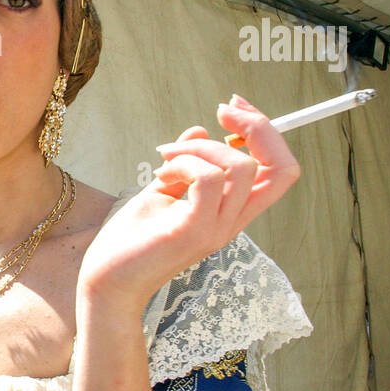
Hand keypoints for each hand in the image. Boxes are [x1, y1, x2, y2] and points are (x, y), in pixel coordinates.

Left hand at [77, 95, 299, 311]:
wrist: (107, 283)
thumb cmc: (132, 241)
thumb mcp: (162, 192)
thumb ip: (185, 164)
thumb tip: (200, 130)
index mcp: (232, 211)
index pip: (280, 169)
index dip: (266, 131)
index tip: (234, 107)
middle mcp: (233, 221)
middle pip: (282, 167)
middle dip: (256, 126)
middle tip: (221, 111)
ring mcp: (217, 228)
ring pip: (242, 167)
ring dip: (202, 147)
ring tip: (168, 159)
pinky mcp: (193, 231)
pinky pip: (207, 178)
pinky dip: (185, 162)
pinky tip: (161, 174)